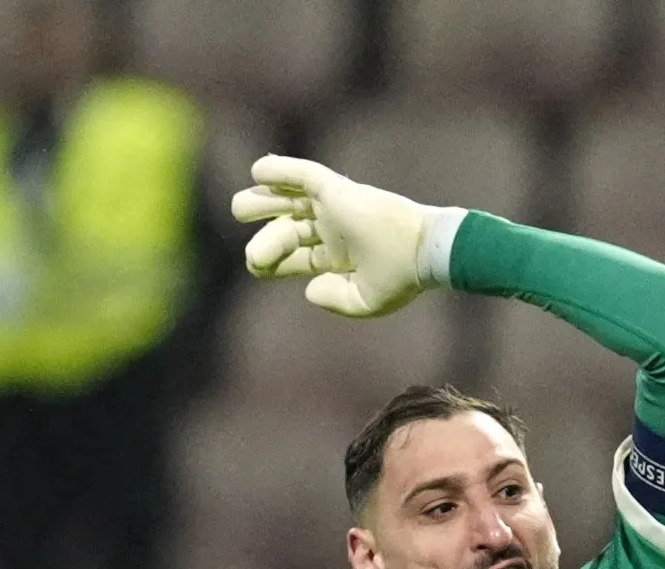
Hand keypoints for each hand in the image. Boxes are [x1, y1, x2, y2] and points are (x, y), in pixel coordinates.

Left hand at [230, 155, 458, 317]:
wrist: (424, 253)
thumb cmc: (402, 278)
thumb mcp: (366, 301)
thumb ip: (336, 300)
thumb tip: (307, 288)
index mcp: (339, 257)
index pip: (298, 258)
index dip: (273, 262)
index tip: (258, 266)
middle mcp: (333, 231)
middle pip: (289, 228)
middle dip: (266, 236)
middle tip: (251, 251)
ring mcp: (334, 209)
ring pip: (291, 200)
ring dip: (264, 200)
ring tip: (239, 208)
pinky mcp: (338, 191)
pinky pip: (304, 175)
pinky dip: (281, 170)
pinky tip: (258, 171)